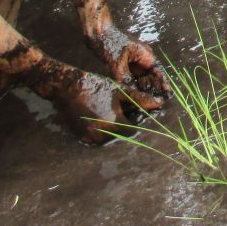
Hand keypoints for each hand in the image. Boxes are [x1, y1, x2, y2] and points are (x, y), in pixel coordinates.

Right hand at [0, 44, 150, 144]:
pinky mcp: (81, 138)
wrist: (67, 88)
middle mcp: (101, 135)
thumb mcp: (120, 91)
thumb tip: (159, 103)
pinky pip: (97, 137)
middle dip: (126, 124)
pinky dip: (102, 129)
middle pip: (121, 135)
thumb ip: (140, 99)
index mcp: (113, 123)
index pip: (133, 130)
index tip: (136, 113)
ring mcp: (89, 138)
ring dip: (114, 128)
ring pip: (109, 137)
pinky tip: (101, 115)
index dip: (137, 121)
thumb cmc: (95, 86)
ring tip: (111, 111)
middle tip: (124, 111)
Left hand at [86, 25, 167, 110]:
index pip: (157, 69)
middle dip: (155, 87)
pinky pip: (132, 77)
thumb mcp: (117, 63)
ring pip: (142, 77)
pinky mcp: (125, 65)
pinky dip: (134, 85)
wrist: (98, 33)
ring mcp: (133, 61)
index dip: (163, 81)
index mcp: (144, 54)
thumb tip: (131, 93)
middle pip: (151, 75)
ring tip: (149, 101)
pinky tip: (135, 95)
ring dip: (145, 87)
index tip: (167, 92)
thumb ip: (125, 78)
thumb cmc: (110, 43)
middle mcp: (141, 58)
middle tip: (159, 101)